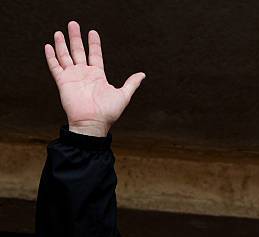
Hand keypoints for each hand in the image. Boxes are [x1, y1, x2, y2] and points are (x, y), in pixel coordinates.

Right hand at [44, 21, 144, 136]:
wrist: (92, 123)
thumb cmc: (108, 112)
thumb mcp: (123, 95)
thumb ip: (131, 84)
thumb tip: (142, 75)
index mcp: (97, 76)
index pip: (95, 55)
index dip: (94, 43)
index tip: (92, 32)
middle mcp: (84, 74)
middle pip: (79, 51)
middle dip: (75, 38)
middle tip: (73, 24)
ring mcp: (73, 77)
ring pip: (65, 56)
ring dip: (62, 44)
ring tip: (60, 32)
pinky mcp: (63, 82)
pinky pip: (55, 67)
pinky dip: (51, 57)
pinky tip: (48, 46)